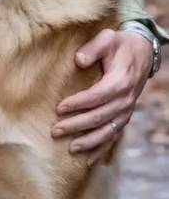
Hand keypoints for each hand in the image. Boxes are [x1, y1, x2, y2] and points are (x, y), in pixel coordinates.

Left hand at [52, 29, 152, 163]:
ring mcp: (126, 110)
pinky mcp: (124, 116)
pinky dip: (103, 149)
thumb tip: (78, 60)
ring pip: (108, 131)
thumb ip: (92, 48)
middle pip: (99, 117)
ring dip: (89, 142)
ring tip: (71, 148)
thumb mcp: (107, 38)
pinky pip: (114, 136)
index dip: (78, 104)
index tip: (59, 108)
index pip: (97, 96)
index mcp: (120, 81)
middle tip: (55, 130)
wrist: (142, 53)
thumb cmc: (119, 45)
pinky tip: (89, 159)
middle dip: (76, 125)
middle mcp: (125, 100)